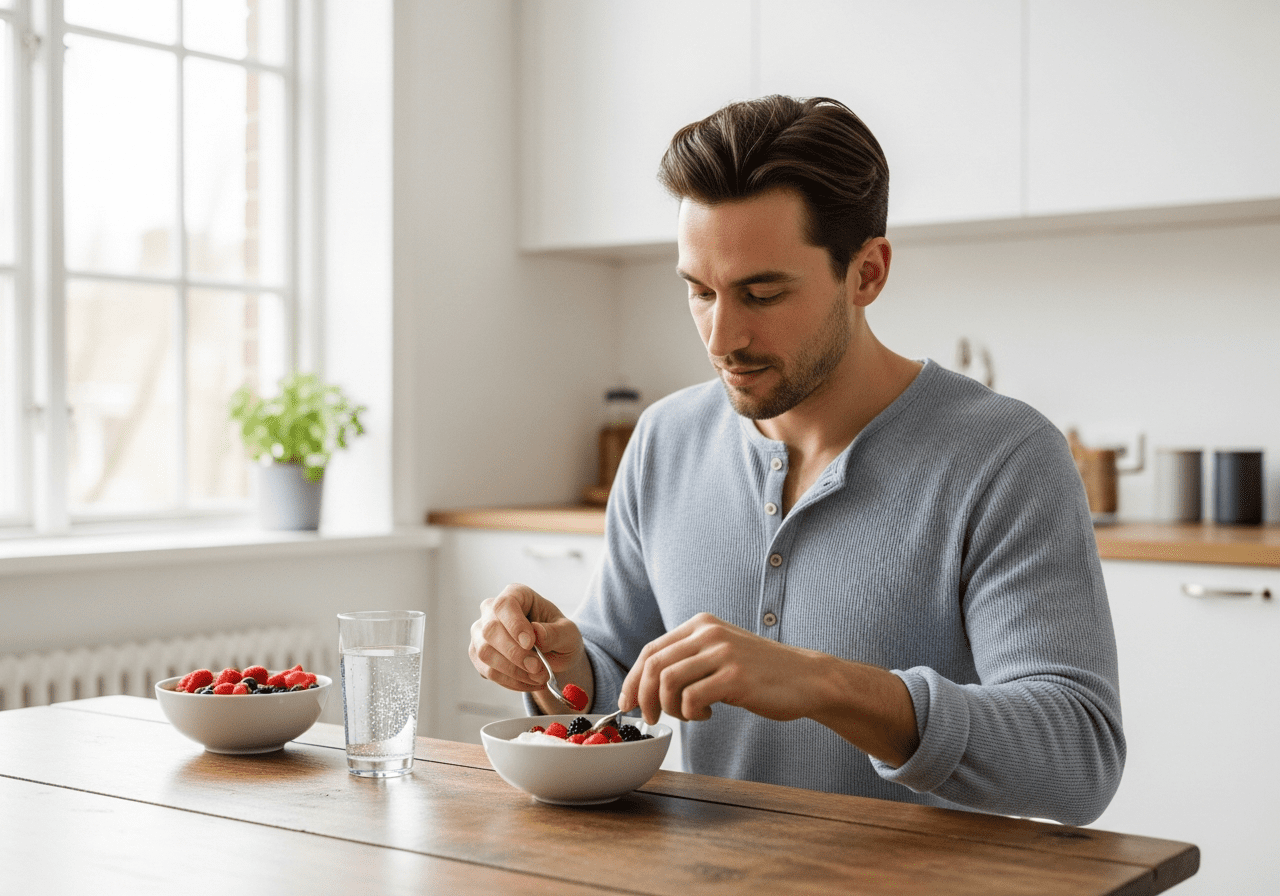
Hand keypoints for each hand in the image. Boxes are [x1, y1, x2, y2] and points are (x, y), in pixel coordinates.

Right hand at [468, 583, 591, 710]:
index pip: (505, 605)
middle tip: (538, 668)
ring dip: (513, 671)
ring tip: (538, 677)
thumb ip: (556, 632)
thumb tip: (537, 633)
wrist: (553, 655)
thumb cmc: (559, 636)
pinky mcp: (478, 655)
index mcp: (517, 595)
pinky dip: (510, 681)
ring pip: (484, 652)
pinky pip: (487, 671)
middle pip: (490, 630)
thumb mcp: (569, 633)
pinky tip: (528, 682)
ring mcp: (481, 633)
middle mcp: (492, 610)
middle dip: (515, 654)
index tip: (530, 643)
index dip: (514, 624)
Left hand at [617, 612, 818, 724]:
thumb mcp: (721, 652)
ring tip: (688, 715)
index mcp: (701, 624)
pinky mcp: (735, 677)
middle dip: (643, 698)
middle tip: (650, 719)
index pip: (651, 650)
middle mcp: (709, 633)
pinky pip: (693, 699)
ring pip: (668, 683)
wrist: (806, 677)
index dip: (632, 680)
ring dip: (670, 708)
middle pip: (654, 666)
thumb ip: (690, 658)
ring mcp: (722, 653)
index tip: (628, 703)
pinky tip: (708, 714)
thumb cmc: (761, 672)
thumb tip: (646, 683)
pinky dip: (692, 714)